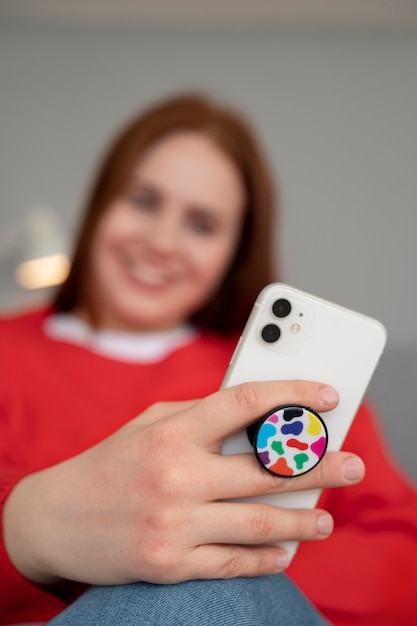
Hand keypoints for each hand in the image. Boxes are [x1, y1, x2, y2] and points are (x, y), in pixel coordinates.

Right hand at [3, 380, 363, 585]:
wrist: (56, 518)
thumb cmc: (112, 462)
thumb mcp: (150, 424)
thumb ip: (201, 418)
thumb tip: (260, 420)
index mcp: (172, 431)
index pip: (244, 403)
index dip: (292, 394)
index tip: (327, 396)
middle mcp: (175, 475)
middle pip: (265, 470)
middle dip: (319, 466)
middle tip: (354, 465)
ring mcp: (173, 523)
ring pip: (258, 523)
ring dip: (302, 522)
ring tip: (326, 520)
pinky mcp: (170, 562)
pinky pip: (233, 562)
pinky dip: (265, 559)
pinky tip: (285, 552)